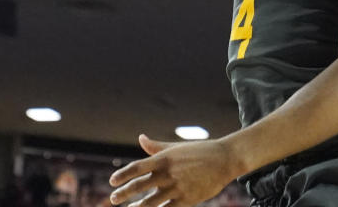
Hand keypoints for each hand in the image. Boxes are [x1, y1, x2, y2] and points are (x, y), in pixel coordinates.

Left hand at [108, 134, 240, 206]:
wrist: (225, 159)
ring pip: (152, 202)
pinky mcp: (187, 199)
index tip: (112, 181)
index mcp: (164, 159)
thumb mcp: (176, 147)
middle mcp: (169, 173)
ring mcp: (178, 187)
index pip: (137, 167)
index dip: (123, 175)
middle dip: (124, 193)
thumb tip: (141, 138)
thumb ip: (156, 146)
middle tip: (113, 199)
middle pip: (140, 185)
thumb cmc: (200, 151)